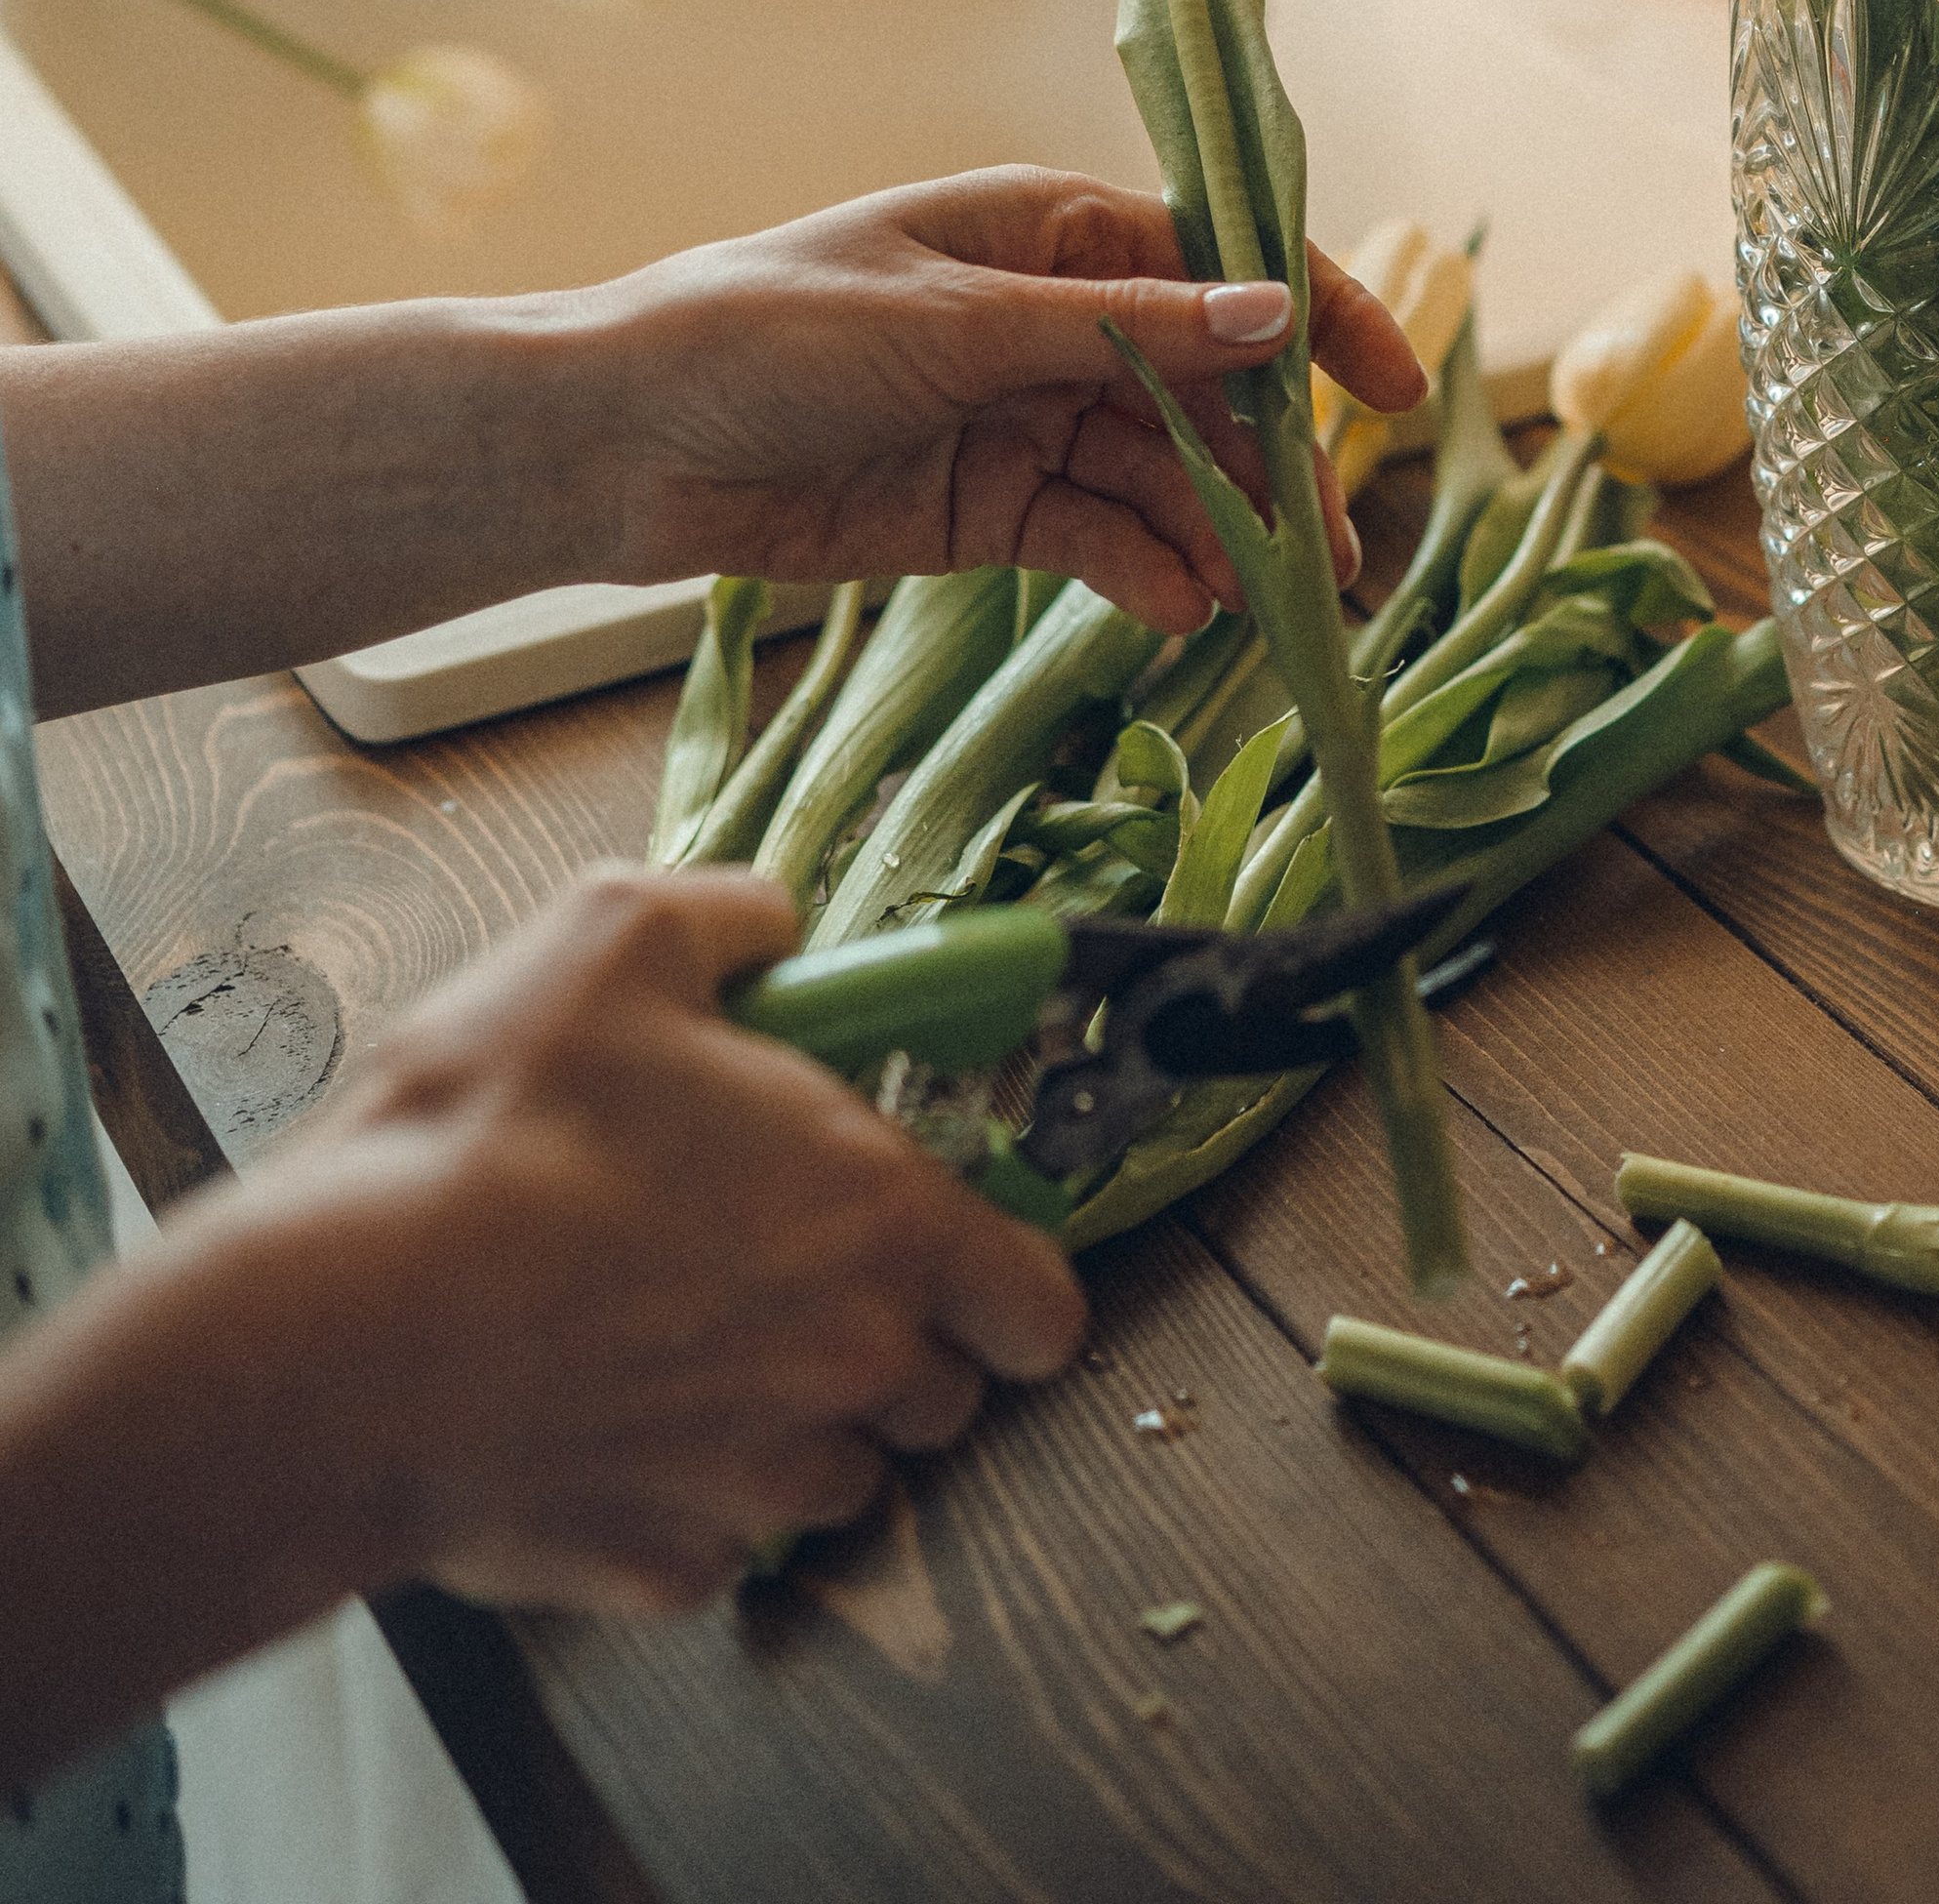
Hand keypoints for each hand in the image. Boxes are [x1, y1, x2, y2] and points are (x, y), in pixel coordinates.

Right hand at [241, 867, 1086, 1612]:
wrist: (351, 1332)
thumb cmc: (492, 1133)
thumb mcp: (615, 937)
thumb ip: (730, 918)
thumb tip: (772, 922)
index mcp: (877, 1214)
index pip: (1041, 1304)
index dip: (1010, 1283)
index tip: (962, 1260)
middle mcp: (849, 1363)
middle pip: (941, 1392)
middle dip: (888, 1342)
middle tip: (781, 1274)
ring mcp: (760, 1482)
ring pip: (838, 1477)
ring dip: (789, 1423)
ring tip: (679, 1346)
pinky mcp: (663, 1567)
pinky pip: (715, 1541)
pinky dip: (681, 1497)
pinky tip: (601, 1421)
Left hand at [572, 163, 1428, 630]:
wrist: (620, 446)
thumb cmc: (765, 333)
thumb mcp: (952, 322)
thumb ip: (1118, 332)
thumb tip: (1271, 313)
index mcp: (1045, 229)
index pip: (1218, 261)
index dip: (1316, 314)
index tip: (1398, 385)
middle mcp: (1052, 318)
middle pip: (1205, 386)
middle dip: (1274, 462)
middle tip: (1331, 553)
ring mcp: (1023, 417)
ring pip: (1162, 474)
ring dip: (1217, 532)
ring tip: (1259, 604)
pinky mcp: (987, 509)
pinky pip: (1097, 538)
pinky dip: (1144, 572)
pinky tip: (1179, 613)